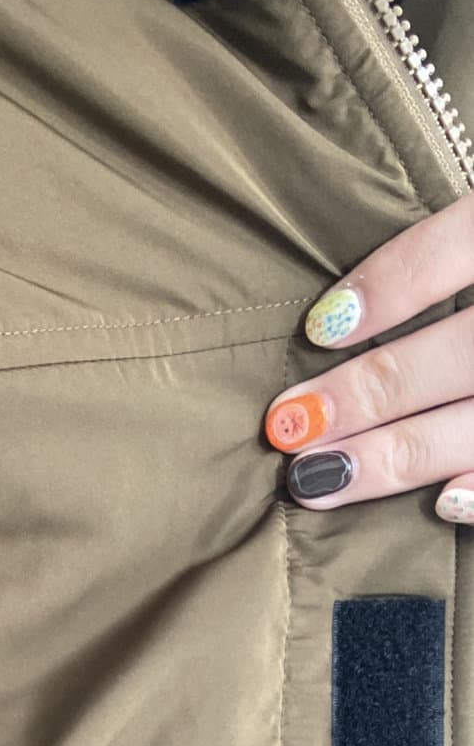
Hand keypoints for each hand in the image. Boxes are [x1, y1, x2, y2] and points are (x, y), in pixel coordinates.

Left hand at [264, 193, 473, 524]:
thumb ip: (457, 251)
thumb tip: (343, 320)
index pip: (462, 243)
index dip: (389, 287)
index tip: (318, 329)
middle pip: (465, 350)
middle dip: (370, 392)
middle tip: (289, 426)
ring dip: (399, 456)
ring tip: (317, 479)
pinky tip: (443, 502)